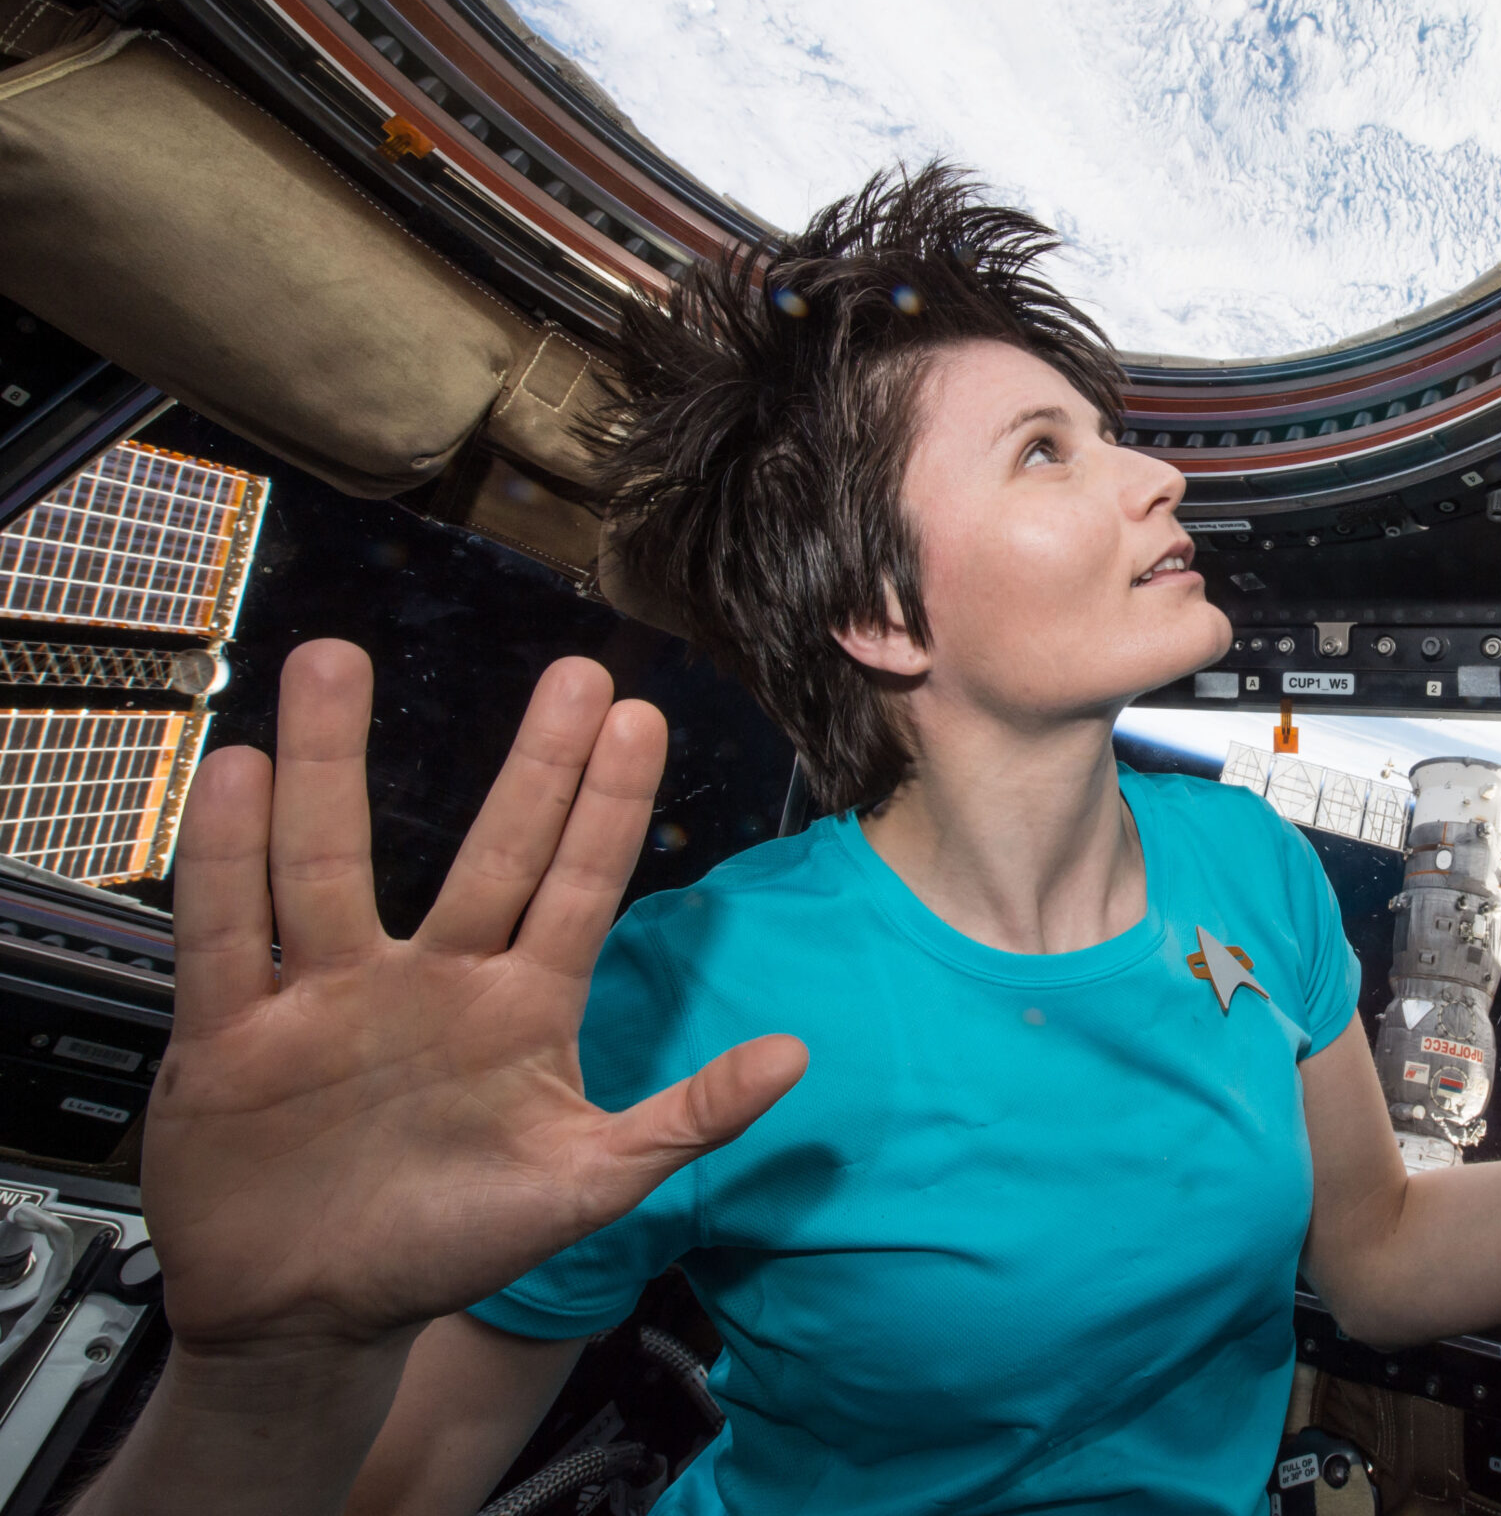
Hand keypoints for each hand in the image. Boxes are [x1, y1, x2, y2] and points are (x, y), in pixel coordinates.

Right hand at [144, 641, 807, 1360]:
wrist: (308, 1316)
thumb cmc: (450, 1244)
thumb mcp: (585, 1187)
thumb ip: (686, 1120)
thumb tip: (796, 1057)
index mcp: (519, 1005)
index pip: (577, 884)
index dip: (609, 805)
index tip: (642, 716)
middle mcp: (431, 977)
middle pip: (485, 851)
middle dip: (532, 766)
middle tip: (574, 672)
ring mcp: (329, 994)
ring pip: (328, 861)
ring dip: (329, 763)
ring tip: (333, 662)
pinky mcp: (232, 1032)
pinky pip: (228, 932)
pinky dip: (227, 860)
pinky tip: (236, 775)